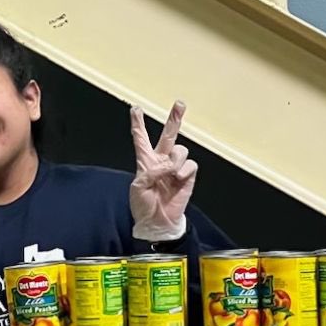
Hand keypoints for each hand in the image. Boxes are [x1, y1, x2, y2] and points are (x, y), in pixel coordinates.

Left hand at [129, 100, 198, 241]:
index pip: (141, 139)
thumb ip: (151, 172)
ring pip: (180, 150)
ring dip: (175, 160)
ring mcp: (176, 167)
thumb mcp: (138, 187)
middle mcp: (161, 161)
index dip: (138, 124)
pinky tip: (178, 179)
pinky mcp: (188, 176)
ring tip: (170, 173)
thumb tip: (169, 165)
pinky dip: (183, 170)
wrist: (157, 222)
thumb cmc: (143, 206)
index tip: (135, 108)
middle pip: (168, 135)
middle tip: (180, 103)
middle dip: (174, 119)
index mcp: (145, 161)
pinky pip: (190, 164)